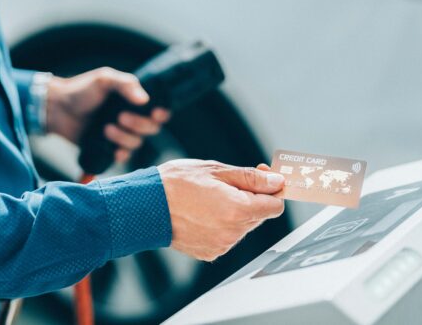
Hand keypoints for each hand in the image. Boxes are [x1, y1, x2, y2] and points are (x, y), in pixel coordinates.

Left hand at [46, 68, 170, 163]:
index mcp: (133, 100)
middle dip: (139, 124)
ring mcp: (120, 134)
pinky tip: (112, 149)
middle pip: (151, 128)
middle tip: (120, 117)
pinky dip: (120, 153)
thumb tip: (145, 100)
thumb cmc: (81, 90)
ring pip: (137, 143)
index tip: (156, 114)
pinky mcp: (108, 147)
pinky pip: (123, 156)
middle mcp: (131, 117)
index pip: (158, 110)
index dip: (161, 114)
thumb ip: (126, 85)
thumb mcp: (104, 79)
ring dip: (124, 137)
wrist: (57, 108)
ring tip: (106, 128)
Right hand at [158, 159, 285, 261]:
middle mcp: (233, 232)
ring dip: (235, 212)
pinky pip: (227, 236)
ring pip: (243, 226)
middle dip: (251, 198)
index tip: (265, 179)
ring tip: (210, 198)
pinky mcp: (210, 252)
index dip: (271, 190)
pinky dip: (221, 224)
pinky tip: (203, 212)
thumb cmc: (177, 183)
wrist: (146, 205)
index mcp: (238, 210)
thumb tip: (276, 182)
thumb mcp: (217, 170)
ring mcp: (221, 245)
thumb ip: (251, 178)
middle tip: (230, 182)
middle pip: (259, 215)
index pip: (275, 206)